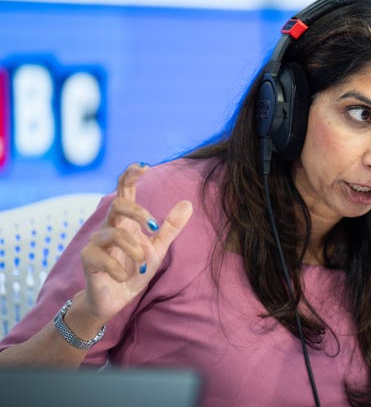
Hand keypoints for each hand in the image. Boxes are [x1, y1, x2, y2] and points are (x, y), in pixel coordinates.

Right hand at [79, 163, 192, 322]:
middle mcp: (110, 226)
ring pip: (114, 233)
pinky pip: (104, 258)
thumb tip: (188, 203)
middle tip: (153, 227)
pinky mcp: (87, 258)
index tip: (145, 166)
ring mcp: (96, 241)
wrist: (115, 298)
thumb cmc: (134, 270)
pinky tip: (123, 277)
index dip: (131, 175)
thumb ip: (170, 227)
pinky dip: (120, 270)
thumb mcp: (157, 249)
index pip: (125, 189)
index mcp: (126, 221)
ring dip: (135, 251)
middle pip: (118, 203)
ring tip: (141, 265)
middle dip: (138, 212)